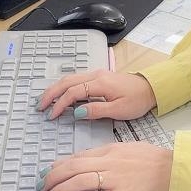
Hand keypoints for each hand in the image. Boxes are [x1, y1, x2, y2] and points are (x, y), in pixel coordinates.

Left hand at [37, 142, 172, 190]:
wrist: (172, 169)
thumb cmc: (154, 159)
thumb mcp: (128, 147)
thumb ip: (109, 153)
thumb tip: (91, 158)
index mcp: (109, 151)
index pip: (77, 157)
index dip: (58, 165)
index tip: (47, 172)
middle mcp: (108, 163)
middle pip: (73, 168)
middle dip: (52, 178)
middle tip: (41, 187)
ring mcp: (114, 179)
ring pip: (80, 182)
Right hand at [38, 69, 155, 120]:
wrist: (151, 88)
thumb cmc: (137, 100)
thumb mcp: (119, 110)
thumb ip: (96, 111)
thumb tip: (76, 112)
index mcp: (100, 83)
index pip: (73, 93)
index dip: (60, 104)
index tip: (52, 116)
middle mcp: (96, 75)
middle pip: (66, 81)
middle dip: (51, 93)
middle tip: (39, 106)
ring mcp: (97, 74)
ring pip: (70, 78)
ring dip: (55, 89)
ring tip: (45, 100)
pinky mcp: (99, 77)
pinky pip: (76, 79)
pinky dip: (64, 86)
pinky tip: (60, 94)